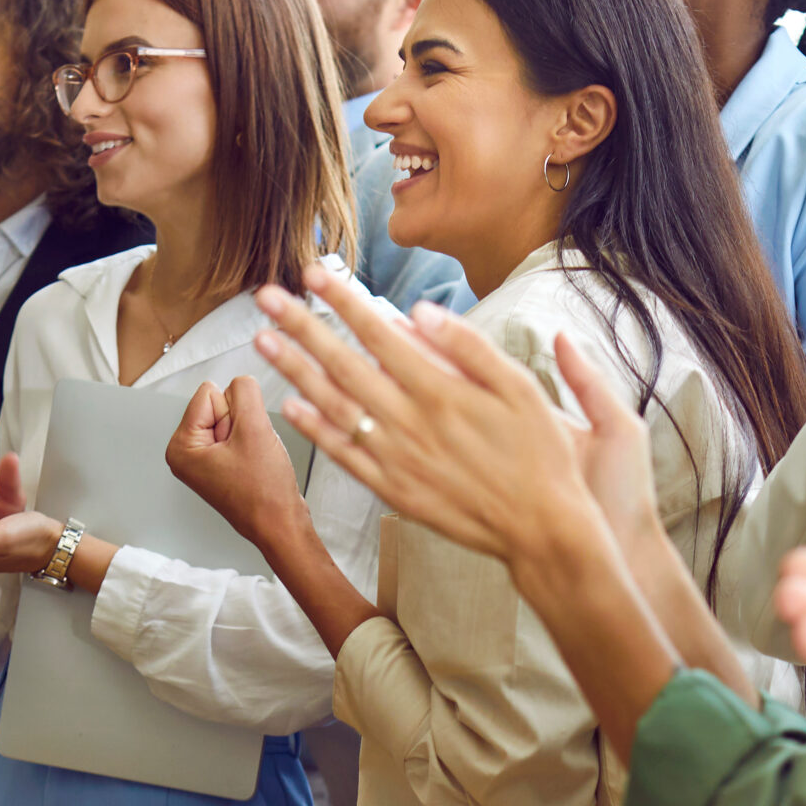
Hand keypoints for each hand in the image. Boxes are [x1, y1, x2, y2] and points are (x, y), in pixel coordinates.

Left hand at [164, 376, 309, 546]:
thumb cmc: (264, 493)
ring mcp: (205, 458)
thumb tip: (242, 378)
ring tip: (254, 459)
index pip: (210, 393)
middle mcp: (187, 452)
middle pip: (220, 404)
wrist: (281, 525)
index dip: (235, 412)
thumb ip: (246, 392)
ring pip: (234, 416)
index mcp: (181, 446)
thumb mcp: (255, 430)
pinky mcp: (223, 462)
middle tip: (250, 452)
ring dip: (250, 432)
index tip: (242, 441)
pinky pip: (241, 431)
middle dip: (242, 423)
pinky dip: (254, 441)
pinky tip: (256, 463)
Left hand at [247, 265, 617, 570]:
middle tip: (267, 297)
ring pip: (334, 406)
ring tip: (263, 341)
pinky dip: (315, 431)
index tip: (313, 274)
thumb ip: (470, 348)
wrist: (542, 531)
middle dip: (301, 326)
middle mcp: (410, 422)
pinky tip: (291, 407)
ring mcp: (397, 459)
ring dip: (295, 371)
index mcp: (440, 391)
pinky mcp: (394, 491)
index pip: (378, 334)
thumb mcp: (523, 389)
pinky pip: (344, 455)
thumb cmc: (541, 457)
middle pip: (343, 364)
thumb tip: (420, 312)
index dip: (343, 301)